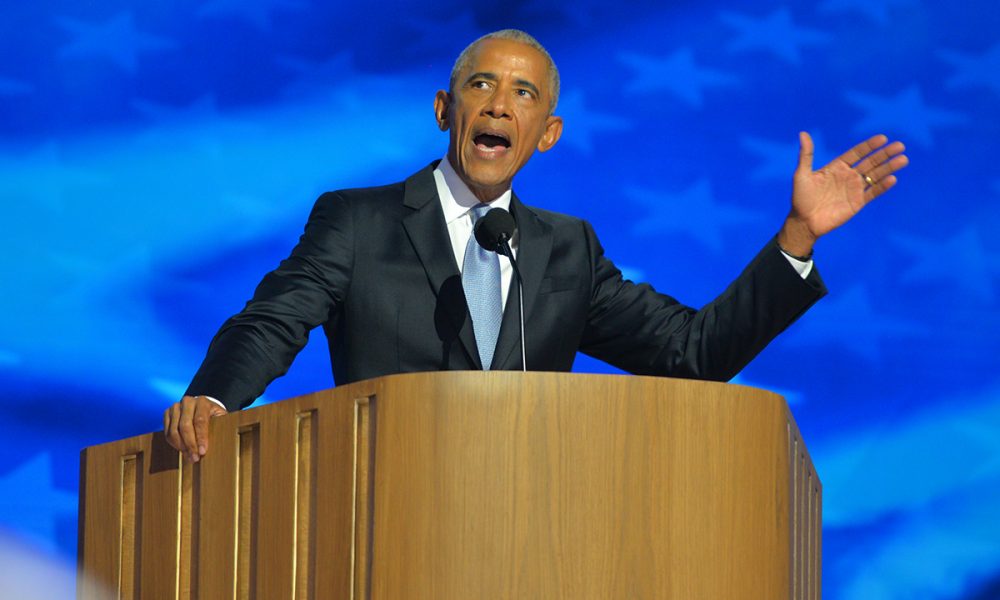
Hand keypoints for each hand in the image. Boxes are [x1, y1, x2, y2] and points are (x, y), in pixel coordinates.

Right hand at [164, 395, 226, 462]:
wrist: (202, 408)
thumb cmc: (213, 416)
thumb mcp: (221, 418)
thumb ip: (221, 426)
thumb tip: (222, 443)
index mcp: (203, 402)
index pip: (200, 421)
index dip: (201, 438)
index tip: (202, 452)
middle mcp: (188, 402)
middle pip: (185, 426)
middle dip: (190, 445)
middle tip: (195, 458)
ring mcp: (176, 407)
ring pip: (174, 430)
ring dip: (181, 446)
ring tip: (189, 456)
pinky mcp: (167, 413)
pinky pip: (167, 432)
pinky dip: (173, 443)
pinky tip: (182, 449)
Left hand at [778, 132, 908, 255]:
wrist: (804, 222)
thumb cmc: (800, 198)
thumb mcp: (802, 174)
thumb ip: (806, 155)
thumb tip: (803, 133)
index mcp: (837, 167)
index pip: (856, 153)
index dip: (869, 146)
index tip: (883, 138)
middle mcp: (848, 176)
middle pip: (870, 162)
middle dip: (885, 154)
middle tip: (900, 146)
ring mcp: (854, 189)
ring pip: (875, 176)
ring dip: (889, 168)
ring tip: (903, 159)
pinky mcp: (857, 203)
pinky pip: (873, 193)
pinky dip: (882, 186)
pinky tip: (892, 179)